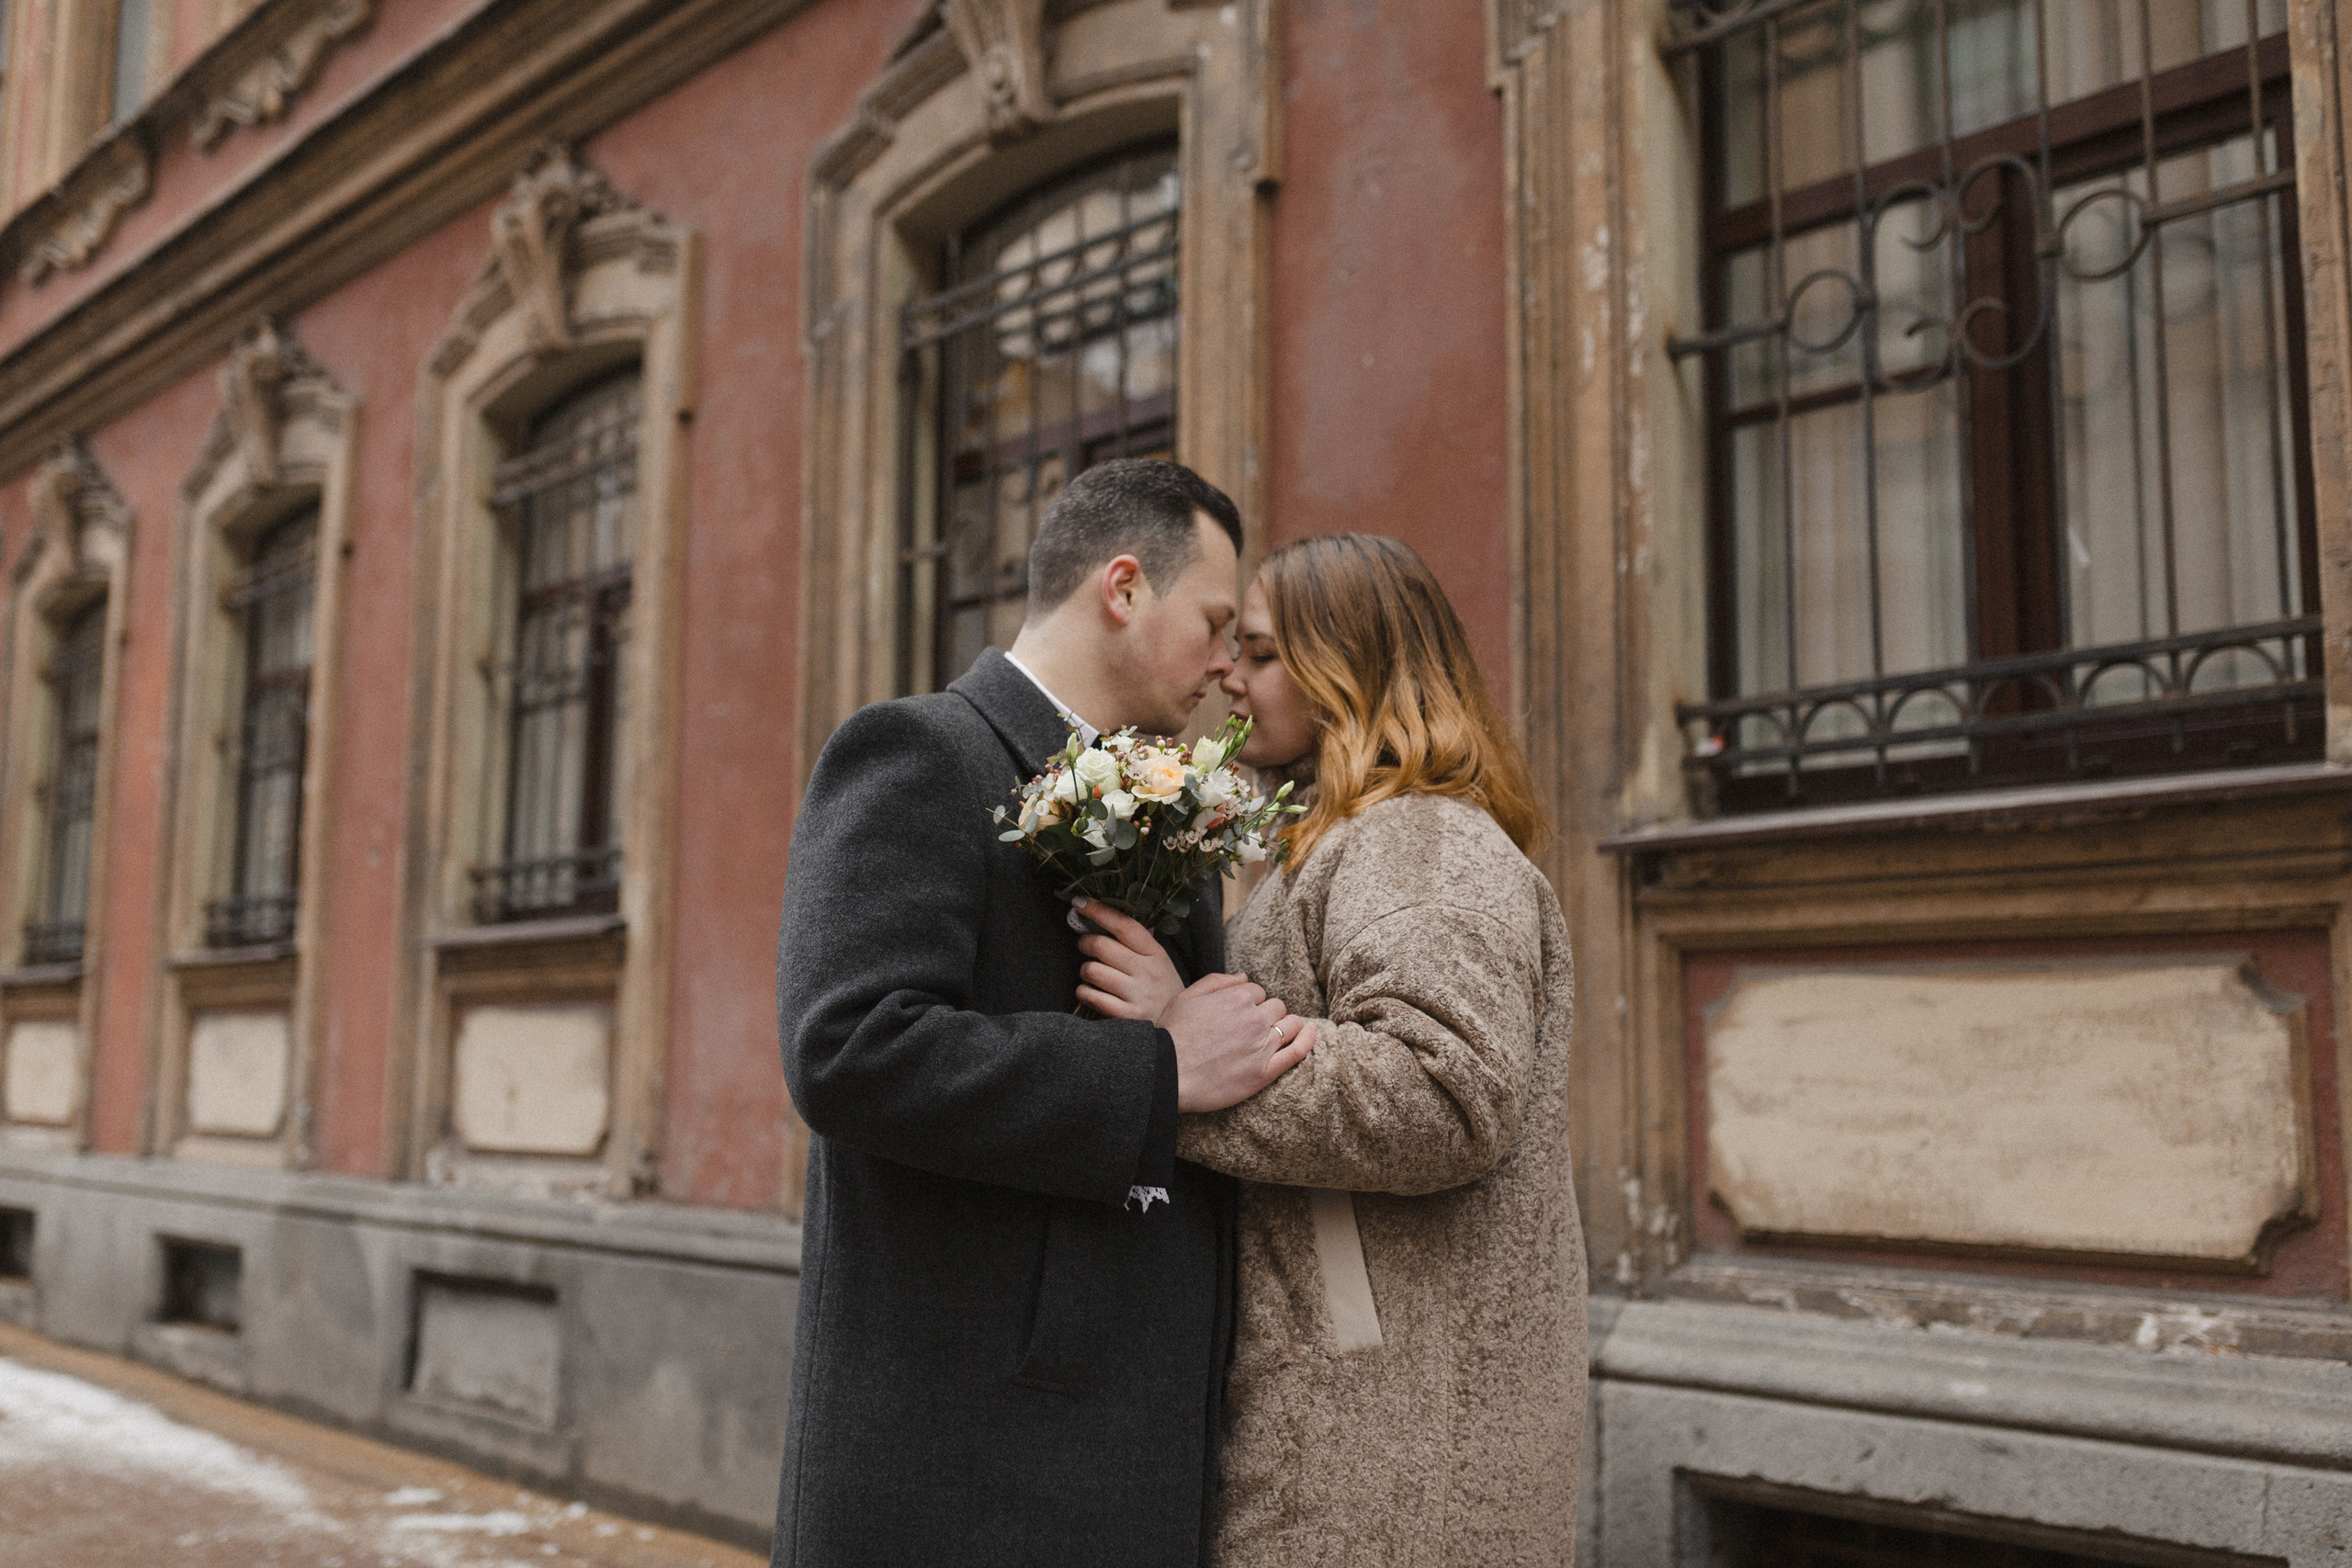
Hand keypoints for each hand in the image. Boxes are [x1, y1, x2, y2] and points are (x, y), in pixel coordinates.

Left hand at [1074, 898, 1186, 1021]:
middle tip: (1085, 946)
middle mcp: (1147, 972)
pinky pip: (1091, 996)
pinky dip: (1084, 992)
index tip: (1079, 902)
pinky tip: (1091, 992)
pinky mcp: (1126, 1017)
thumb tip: (1097, 919)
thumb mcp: (1157, 961)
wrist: (1177, 1030)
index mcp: (1155, 953)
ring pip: (1092, 971)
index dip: (1098, 911)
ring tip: (1093, 974)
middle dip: (1085, 943)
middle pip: (1102, 946)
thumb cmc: (1159, 989)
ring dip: (1085, 970)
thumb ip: (1133, 943)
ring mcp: (1137, 995)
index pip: (1124, 925)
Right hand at [1162, 973, 1316, 1112]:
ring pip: (1290, 1024)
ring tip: (1276, 1033)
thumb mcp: (1186, 997)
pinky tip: (1311, 1032)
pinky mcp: (1265, 1072)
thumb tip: (1244, 976)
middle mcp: (1253, 1018)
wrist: (1167, 1074)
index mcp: (1235, 997)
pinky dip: (1308, 1040)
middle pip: (1276, 1006)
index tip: (1238, 1015)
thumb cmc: (1172, 1036)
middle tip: (1250, 1028)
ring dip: (1286, 1025)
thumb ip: (1217, 981)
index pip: (1257, 992)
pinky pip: (1298, 1051)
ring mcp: (1261, 1046)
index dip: (1249, 1002)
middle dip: (1267, 1014)